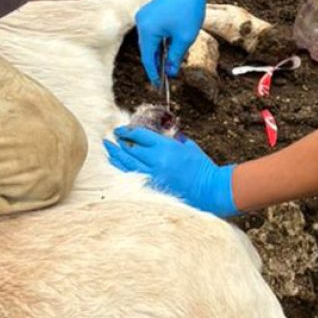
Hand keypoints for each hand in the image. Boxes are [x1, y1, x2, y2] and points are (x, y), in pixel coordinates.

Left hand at [104, 127, 237, 217]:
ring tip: (109, 149)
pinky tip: (118, 164)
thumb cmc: (201, 166)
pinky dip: (123, 169)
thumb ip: (172, 140)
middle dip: (119, 143)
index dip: (126, 132)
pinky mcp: (152, 187)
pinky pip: (132, 176)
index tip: (119, 130)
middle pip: (130, 149)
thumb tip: (160, 136)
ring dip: (116, 155)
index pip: (139, 136)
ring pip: (127, 164)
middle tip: (112, 138)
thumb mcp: (187, 146)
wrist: (208, 188)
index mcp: (165, 147)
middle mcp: (155, 161)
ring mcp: (152, 175)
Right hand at [136, 0, 226, 85]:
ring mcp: (145, 15)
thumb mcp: (185, 38)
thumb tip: (171, 72)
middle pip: (147, 49)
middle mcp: (142, 22)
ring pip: (149, 40)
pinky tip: (167, 49)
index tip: (158, 85)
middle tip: (164, 78)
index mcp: (147, 30)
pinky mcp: (150, 11)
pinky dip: (159, 41)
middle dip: (156, 63)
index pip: (148, 57)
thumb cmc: (189, 10)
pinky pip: (152, 31)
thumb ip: (176, 57)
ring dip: (158, 52)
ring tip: (167, 65)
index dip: (153, 73)